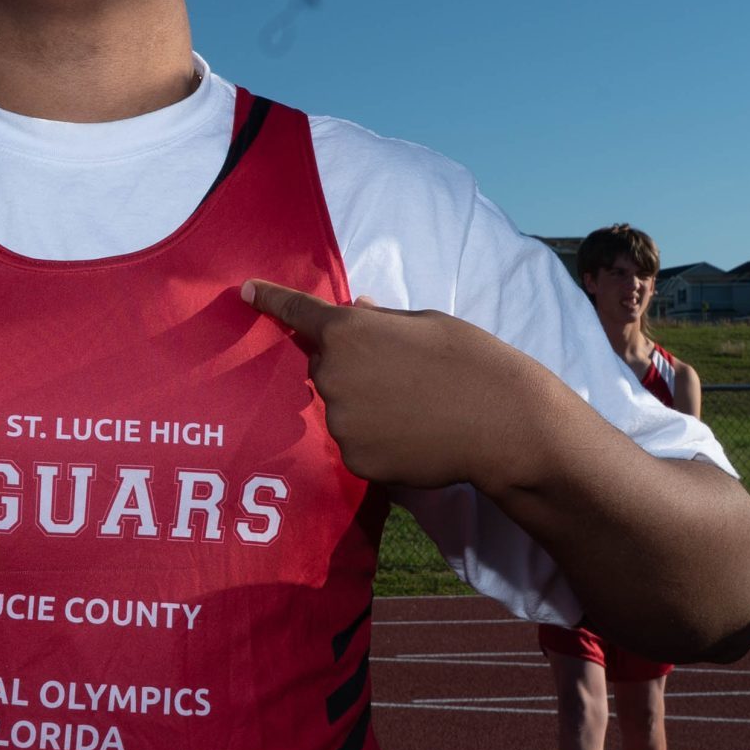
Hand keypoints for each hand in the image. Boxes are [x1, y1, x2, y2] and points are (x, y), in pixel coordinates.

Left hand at [241, 279, 560, 491]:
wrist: (503, 422)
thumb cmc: (470, 359)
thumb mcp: (426, 322)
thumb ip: (379, 319)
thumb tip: (354, 306)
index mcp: (346, 331)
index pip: (297, 312)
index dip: (270, 299)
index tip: (246, 291)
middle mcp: (331, 374)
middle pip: (324, 366)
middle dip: (350, 366)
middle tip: (400, 374)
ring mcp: (339, 420)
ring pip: (339, 407)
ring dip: (363, 405)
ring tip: (414, 408)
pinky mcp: (354, 458)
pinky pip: (355, 442)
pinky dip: (376, 439)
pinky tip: (413, 435)